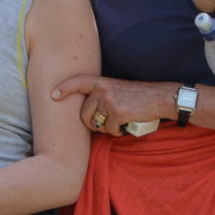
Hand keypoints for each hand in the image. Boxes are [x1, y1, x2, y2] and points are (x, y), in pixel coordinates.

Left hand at [51, 74, 172, 136]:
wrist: (160, 97)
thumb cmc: (140, 96)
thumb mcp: (118, 89)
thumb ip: (103, 95)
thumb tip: (89, 112)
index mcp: (102, 82)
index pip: (78, 82)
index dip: (64, 88)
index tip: (53, 94)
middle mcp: (103, 90)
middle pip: (84, 114)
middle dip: (92, 123)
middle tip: (106, 124)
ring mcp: (109, 100)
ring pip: (96, 124)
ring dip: (106, 129)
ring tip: (119, 123)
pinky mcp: (117, 112)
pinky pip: (109, 130)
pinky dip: (117, 132)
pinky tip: (126, 126)